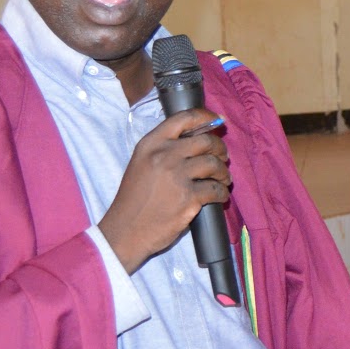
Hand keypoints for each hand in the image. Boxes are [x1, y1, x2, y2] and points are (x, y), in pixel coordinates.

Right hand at [98, 108, 230, 274]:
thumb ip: (164, 149)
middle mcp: (164, 155)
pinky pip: (216, 189)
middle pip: (206, 141)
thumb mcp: (141, 163)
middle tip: (222, 158)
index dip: (206, 117)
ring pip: (214, 164)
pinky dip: (222, 193)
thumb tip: (198, 138)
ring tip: (222, 179)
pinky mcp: (189, 198)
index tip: (218, 121)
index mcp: (151, 144)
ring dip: (223, 172)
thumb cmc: (134, 199)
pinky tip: (219, 196)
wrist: (126, 231)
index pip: (184, 118)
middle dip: (220, 149)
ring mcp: (177, 176)